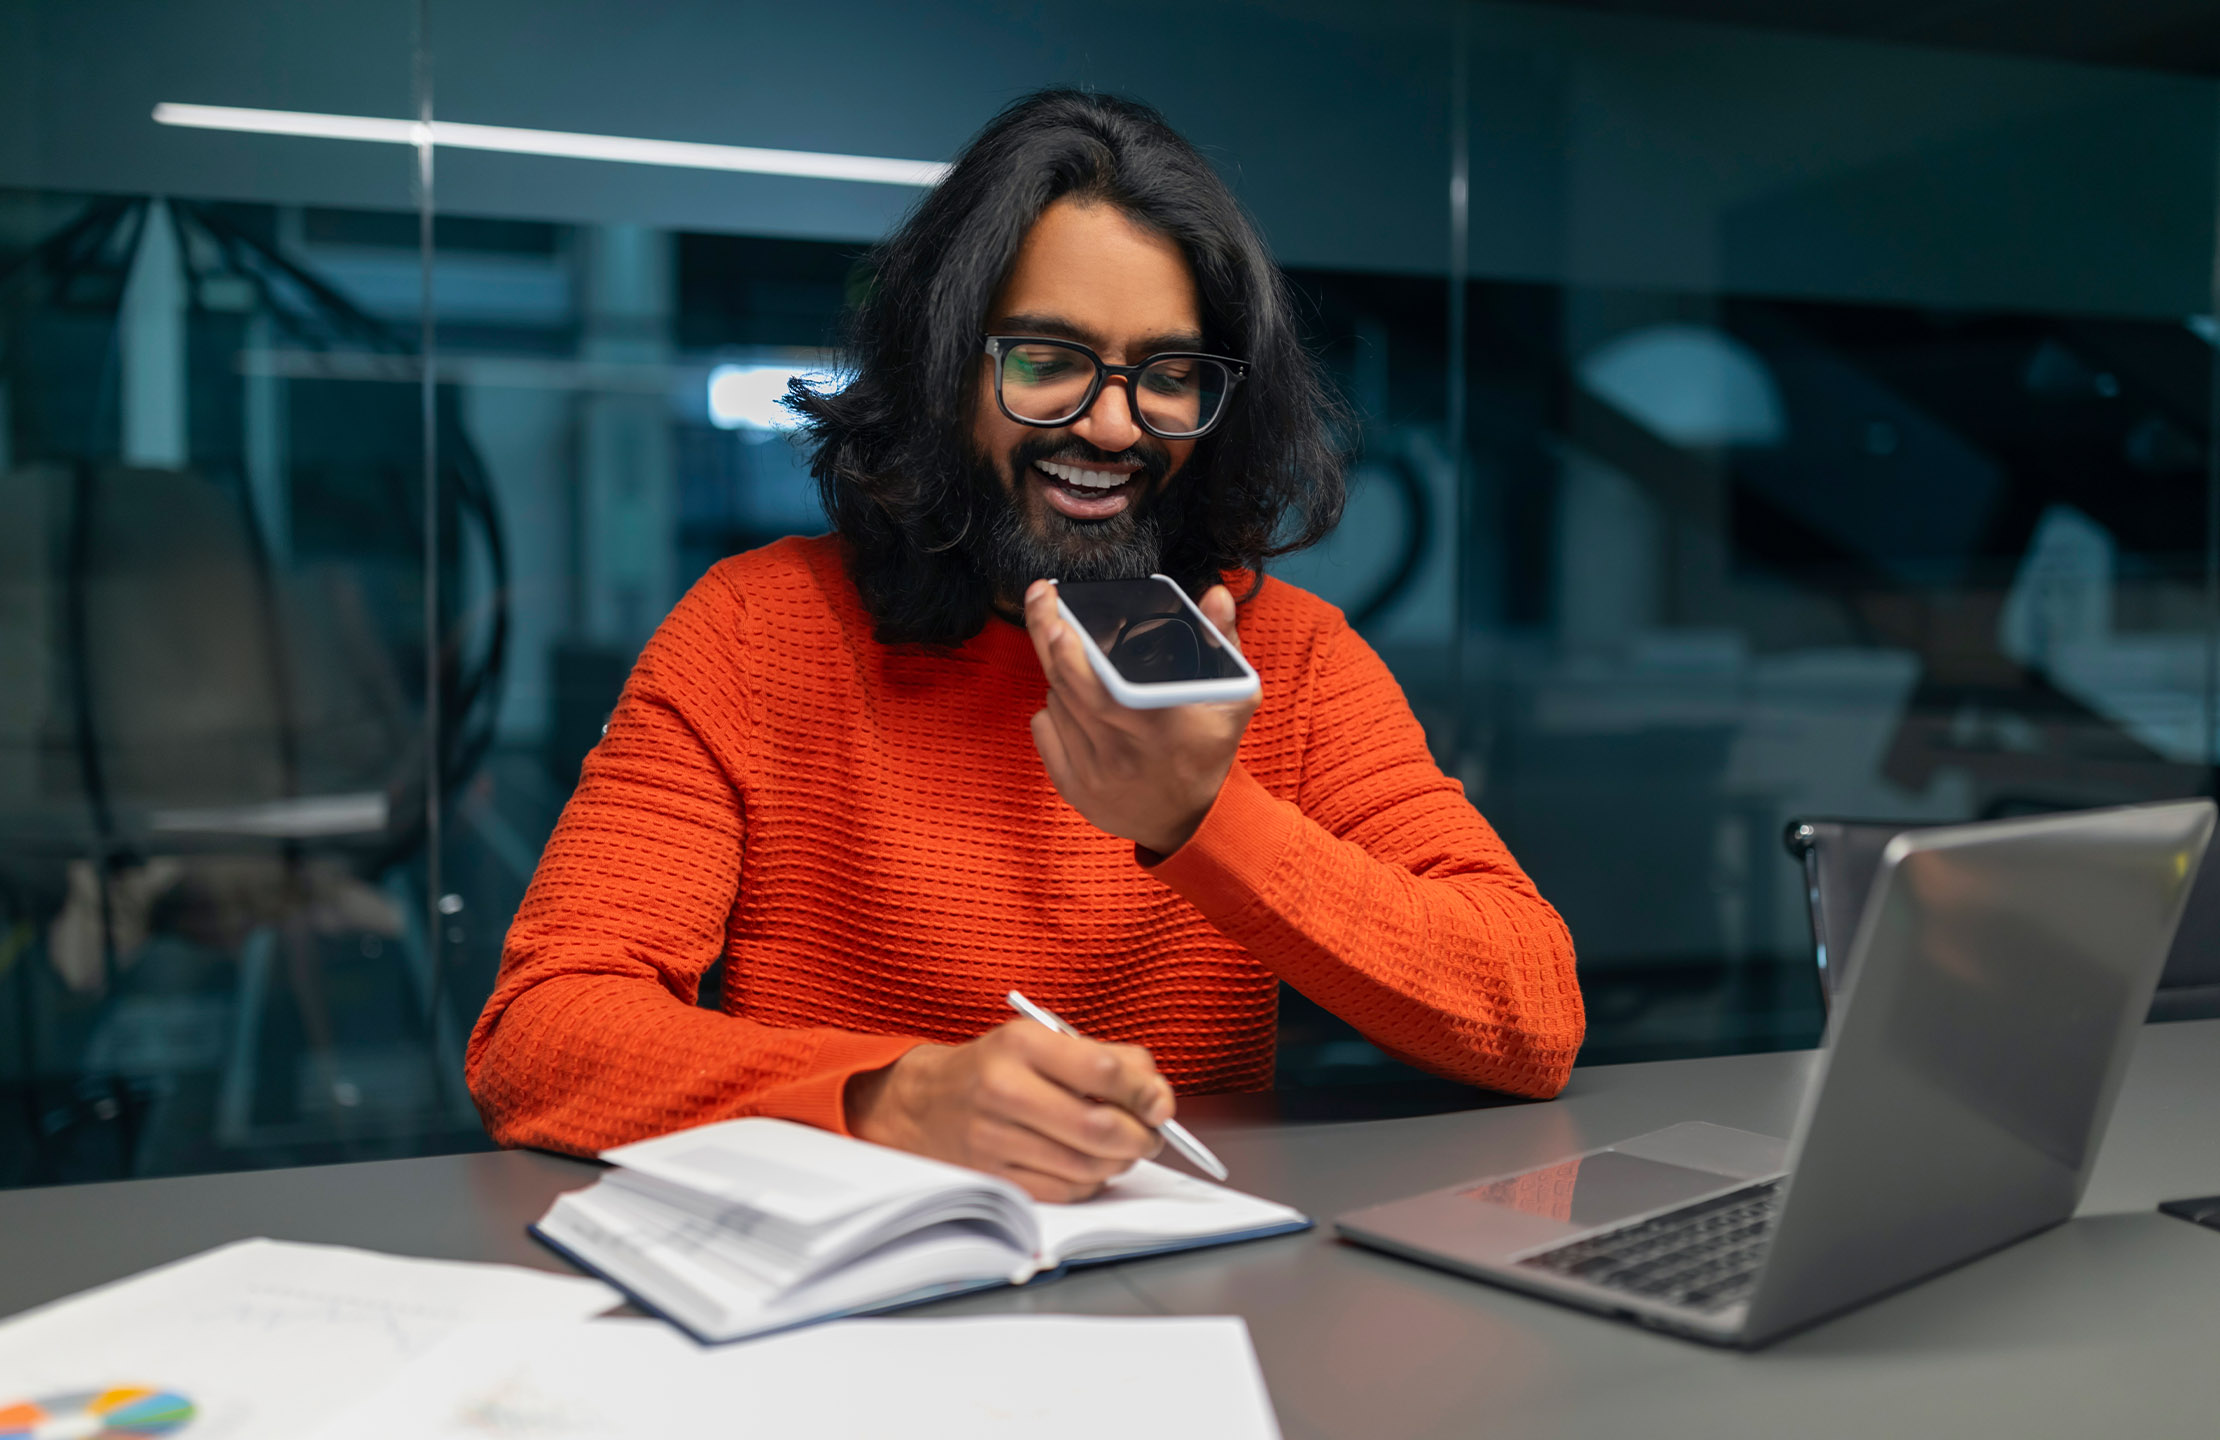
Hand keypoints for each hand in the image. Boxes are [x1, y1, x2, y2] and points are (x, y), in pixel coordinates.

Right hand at [845, 1021, 1172, 1201]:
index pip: (1104, 1071)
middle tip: (1150, 1134)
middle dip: (1141, 1137)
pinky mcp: (995, 1178)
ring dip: (1119, 1162)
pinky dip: (1090, 1182)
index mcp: (1021, 1044)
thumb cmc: (997, 1068)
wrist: (922, 1103)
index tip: (1160, 1103)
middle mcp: (1004, 1089)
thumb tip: (1157, 1097)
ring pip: (1087, 1166)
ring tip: (1119, 1148)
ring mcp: (994, 1139)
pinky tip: (1087, 1165)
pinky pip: (1066, 1191)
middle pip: (1099, 1127)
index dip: (1146, 1091)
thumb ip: (1106, 1059)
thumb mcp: (1043, 1041)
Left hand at [1023, 579, 1260, 855]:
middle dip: (1047, 635)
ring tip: (1086, 668)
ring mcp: (1092, 776)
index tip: (1058, 623)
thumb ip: (1222, 641)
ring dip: (1063, 676)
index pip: (1102, 693)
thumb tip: (1216, 594)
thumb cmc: (1210, 749)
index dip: (1073, 659)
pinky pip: (1043, 729)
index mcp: (1159, 730)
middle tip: (1042, 597)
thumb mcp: (1233, 697)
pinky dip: (1054, 708)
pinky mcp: (1072, 789)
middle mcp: (1121, 756)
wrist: (1192, 822)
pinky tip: (1077, 706)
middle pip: (1067, 687)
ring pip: (1055, 701)